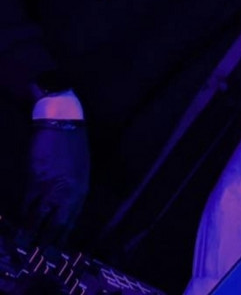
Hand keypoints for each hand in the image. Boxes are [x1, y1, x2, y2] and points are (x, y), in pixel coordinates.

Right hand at [22, 119, 89, 247]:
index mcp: (81, 190)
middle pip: (55, 225)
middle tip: (38, 257)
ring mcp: (50, 189)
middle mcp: (67, 193)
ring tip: (23, 247)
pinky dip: (23, 215)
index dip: (62, 237)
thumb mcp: (81, 170)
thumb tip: (65, 208)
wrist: (63, 123)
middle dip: (46, 242)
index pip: (71, 221)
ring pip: (38, 218)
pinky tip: (20, 223)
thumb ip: (73, 191)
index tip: (55, 252)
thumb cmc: (73, 145)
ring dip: (30, 233)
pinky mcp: (34, 181)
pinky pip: (27, 204)